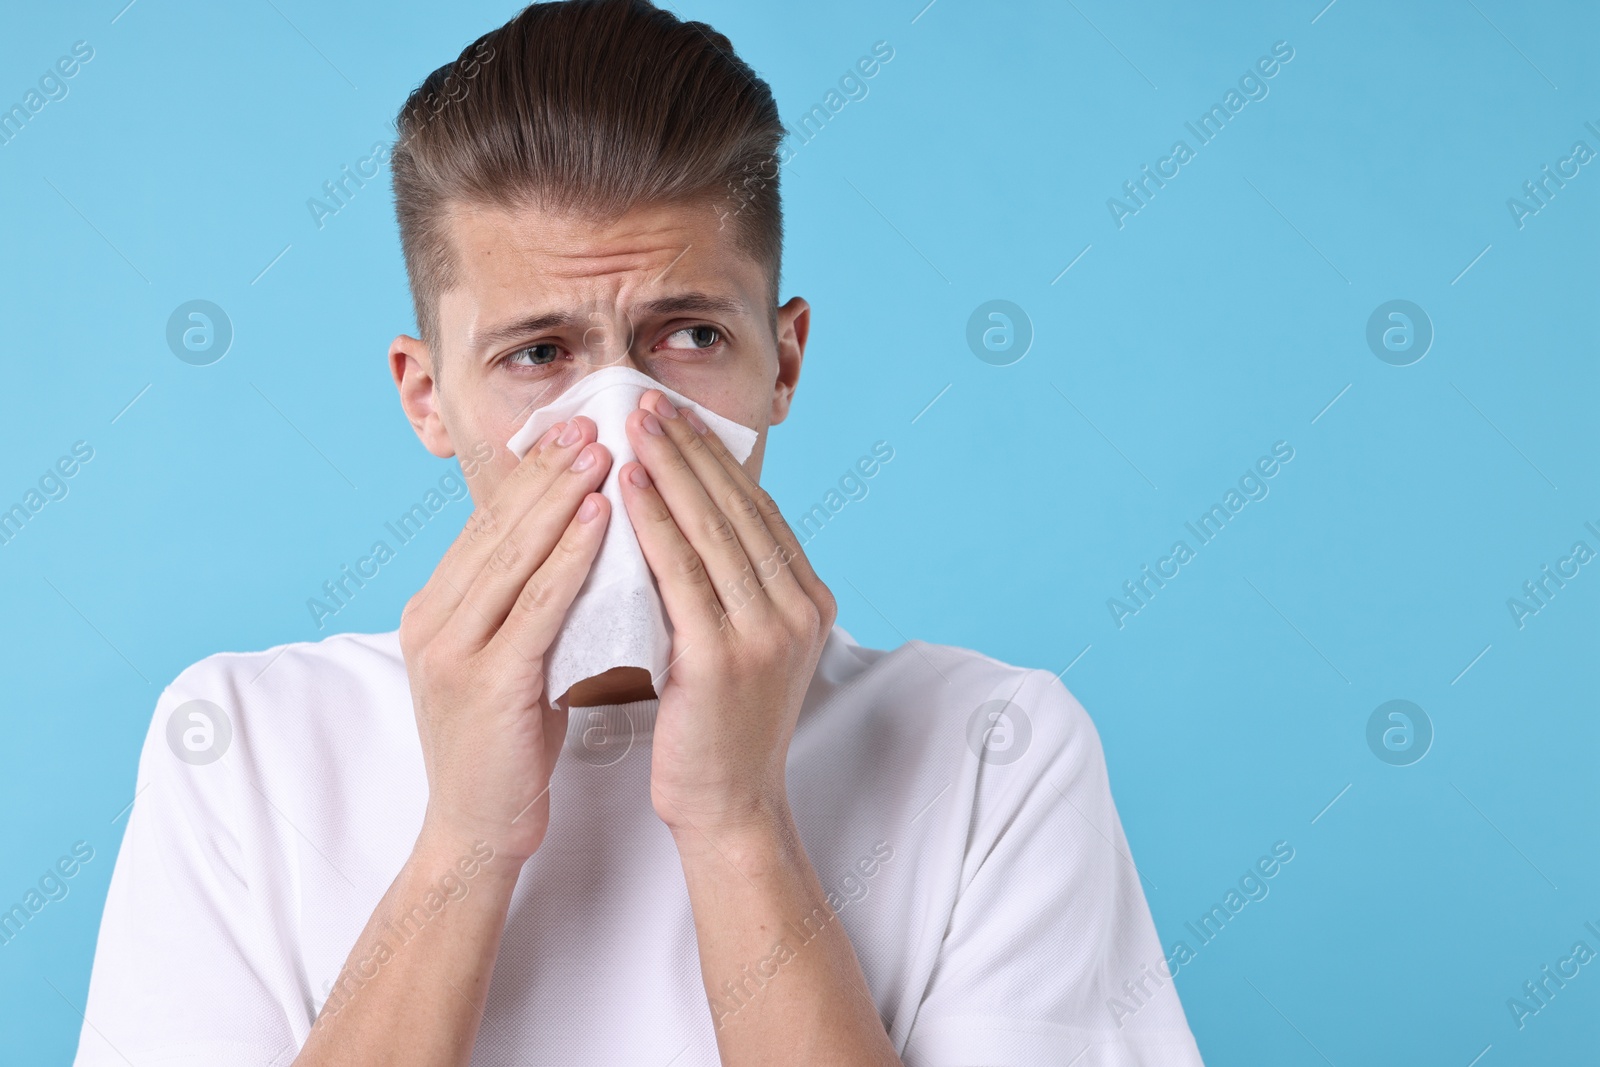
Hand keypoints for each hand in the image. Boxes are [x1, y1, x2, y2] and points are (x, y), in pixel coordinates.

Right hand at [398, 418, 611, 862]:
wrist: (477, 832)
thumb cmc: (507, 745)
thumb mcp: (510, 658)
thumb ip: (527, 604)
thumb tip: (579, 543)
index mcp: (436, 608)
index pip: (489, 523)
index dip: (533, 474)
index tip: (577, 428)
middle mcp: (433, 618)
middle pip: (498, 525)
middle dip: (549, 468)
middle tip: (595, 419)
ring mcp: (453, 649)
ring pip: (514, 554)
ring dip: (562, 495)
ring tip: (605, 449)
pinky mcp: (486, 682)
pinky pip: (535, 604)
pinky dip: (570, 555)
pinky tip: (602, 520)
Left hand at [620, 390, 836, 842]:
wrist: (729, 807)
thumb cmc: (721, 727)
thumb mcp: (742, 643)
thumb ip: (732, 586)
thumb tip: (691, 518)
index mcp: (809, 599)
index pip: (757, 509)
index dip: (715, 458)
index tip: (674, 415)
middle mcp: (800, 609)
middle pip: (737, 508)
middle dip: (690, 447)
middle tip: (647, 399)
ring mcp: (769, 632)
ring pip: (712, 530)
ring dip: (670, 468)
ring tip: (632, 424)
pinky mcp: (727, 657)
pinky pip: (682, 573)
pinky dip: (653, 522)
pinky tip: (626, 486)